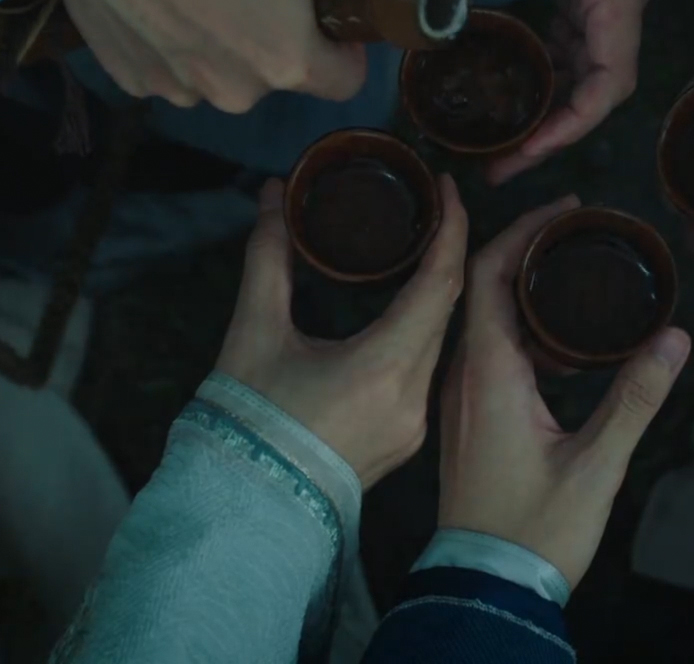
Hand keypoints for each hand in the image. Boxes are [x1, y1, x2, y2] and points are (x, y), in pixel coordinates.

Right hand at [48, 0, 440, 112]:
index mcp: (289, 62)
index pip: (347, 80)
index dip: (347, 40)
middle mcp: (236, 93)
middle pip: (285, 74)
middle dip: (285, 31)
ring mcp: (177, 91)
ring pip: (229, 74)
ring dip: (230, 38)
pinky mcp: (129, 82)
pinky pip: (177, 69)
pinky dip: (179, 39)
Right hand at [216, 176, 468, 485]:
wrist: (243, 508)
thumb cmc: (246, 418)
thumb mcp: (253, 330)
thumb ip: (268, 256)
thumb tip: (273, 194)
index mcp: (384, 366)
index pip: (440, 282)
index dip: (450, 227)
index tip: (447, 186)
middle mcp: (414, 397)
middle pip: (445, 311)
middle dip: (446, 254)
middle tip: (435, 208)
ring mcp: (415, 425)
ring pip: (438, 344)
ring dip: (435, 297)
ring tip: (422, 251)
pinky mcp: (406, 442)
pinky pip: (426, 374)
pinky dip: (422, 335)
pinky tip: (406, 313)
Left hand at [437, 196, 691, 587]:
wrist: (487, 587)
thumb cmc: (536, 530)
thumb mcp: (597, 464)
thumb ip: (635, 398)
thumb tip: (675, 337)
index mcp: (488, 374)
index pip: (487, 274)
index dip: (521, 230)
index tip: (565, 207)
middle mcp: (464, 377)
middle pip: (483, 287)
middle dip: (525, 246)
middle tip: (576, 225)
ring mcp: (461, 400)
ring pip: (484, 320)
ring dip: (521, 286)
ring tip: (572, 268)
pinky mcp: (470, 421)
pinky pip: (488, 351)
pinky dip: (520, 326)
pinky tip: (561, 337)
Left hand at [446, 0, 652, 183]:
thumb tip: (417, 33)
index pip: (608, 84)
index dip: (568, 129)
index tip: (521, 152)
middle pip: (605, 80)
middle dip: (557, 124)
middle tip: (501, 157)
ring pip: (594, 56)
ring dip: (554, 93)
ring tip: (502, 126)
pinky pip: (581, 27)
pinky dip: (552, 56)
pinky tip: (509, 70)